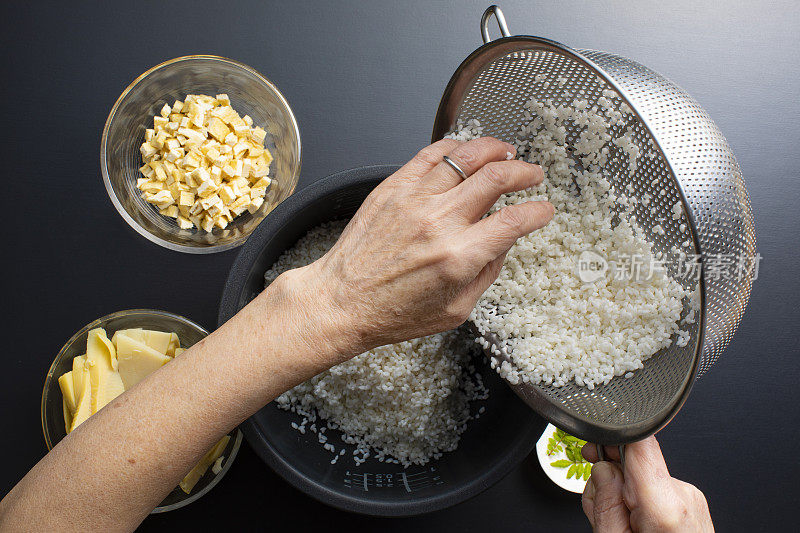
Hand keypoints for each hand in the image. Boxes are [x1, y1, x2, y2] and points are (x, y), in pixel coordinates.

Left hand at [292, 137, 552, 359]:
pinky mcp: (393, 188)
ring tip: (506, 152)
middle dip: (525, 171)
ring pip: (466, 156)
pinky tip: (466, 150)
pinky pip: (431, 154)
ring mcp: (414, 200)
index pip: (514, 221)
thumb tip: (503, 244)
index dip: (538, 211)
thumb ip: (486, 273)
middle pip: (497, 178)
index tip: (543, 210)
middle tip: (533, 174)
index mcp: (458, 257)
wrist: (341, 301)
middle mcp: (438, 223)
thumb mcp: (455, 310)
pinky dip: (455, 146)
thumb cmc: (392, 312)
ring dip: (495, 149)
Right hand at [581, 436, 713, 531]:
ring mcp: (690, 498)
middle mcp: (683, 495)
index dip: (611, 439)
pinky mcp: (690, 502)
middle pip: (633, 460)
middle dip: (610, 476)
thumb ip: (604, 501)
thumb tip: (602, 468)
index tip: (596, 449)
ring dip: (623, 492)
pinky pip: (654, 487)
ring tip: (620, 522)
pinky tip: (634, 522)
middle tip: (601, 505)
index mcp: (665, 506)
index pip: (640, 443)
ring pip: (641, 475)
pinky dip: (639, 500)